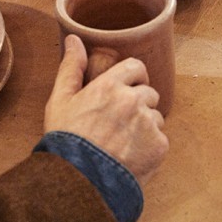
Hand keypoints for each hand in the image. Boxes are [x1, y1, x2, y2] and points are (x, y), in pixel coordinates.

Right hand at [44, 34, 168, 183]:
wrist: (78, 182)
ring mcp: (147, 123)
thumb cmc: (66, 141)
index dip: (133, 78)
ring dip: (145, 126)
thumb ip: (71, 68)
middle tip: (119, 123)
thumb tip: (74, 39)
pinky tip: (130, 156)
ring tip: (122, 142)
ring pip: (156, 117)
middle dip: (138, 104)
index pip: (136, 67)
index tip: (126, 90)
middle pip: (148, 93)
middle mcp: (132, 100)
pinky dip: (149, 147)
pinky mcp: (159, 145)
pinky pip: (160, 139)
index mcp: (110, 86)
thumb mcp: (61, 101)